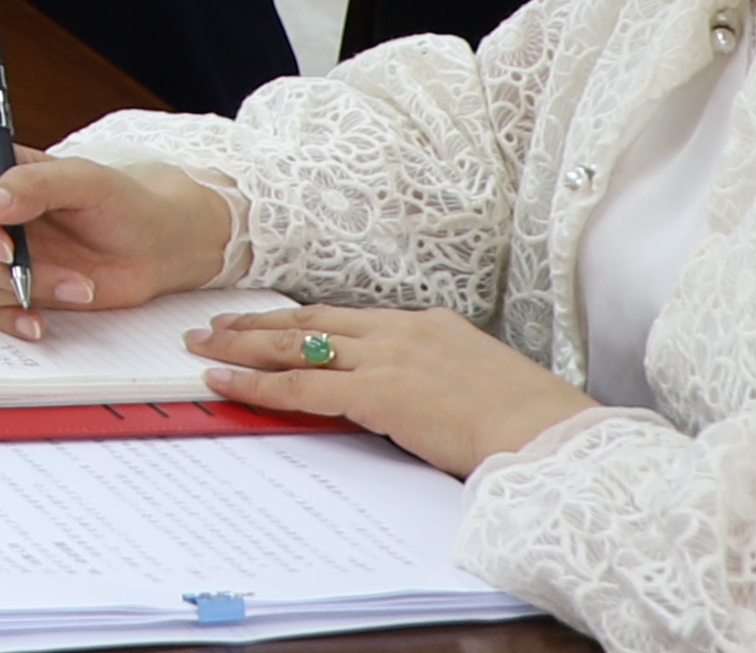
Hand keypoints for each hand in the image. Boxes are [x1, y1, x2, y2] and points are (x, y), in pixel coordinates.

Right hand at [0, 150, 240, 333]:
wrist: (157, 249)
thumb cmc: (125, 203)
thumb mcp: (87, 180)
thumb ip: (35, 183)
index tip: (0, 242)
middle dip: (1, 265)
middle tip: (36, 269)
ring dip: (24, 290)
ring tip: (78, 286)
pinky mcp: (11, 289)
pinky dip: (11, 320)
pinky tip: (39, 323)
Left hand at [183, 304, 609, 477]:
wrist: (552, 435)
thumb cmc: (530, 423)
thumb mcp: (479, 385)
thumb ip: (439, 381)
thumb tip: (417, 400)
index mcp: (430, 325)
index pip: (349, 320)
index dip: (304, 323)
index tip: (272, 324)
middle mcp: (402, 331)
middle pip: (312, 322)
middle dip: (258, 323)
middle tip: (214, 324)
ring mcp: (388, 358)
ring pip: (296, 346)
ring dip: (244, 345)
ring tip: (204, 347)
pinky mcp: (378, 392)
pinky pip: (301, 386)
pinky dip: (258, 384)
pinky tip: (225, 383)